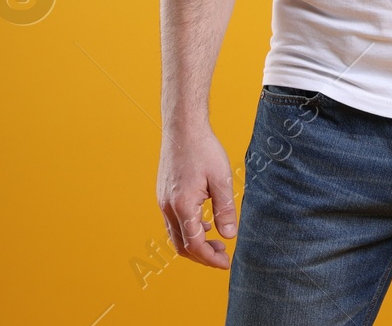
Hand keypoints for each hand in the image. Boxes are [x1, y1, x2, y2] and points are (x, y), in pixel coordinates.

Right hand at [156, 121, 237, 268]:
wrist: (183, 129)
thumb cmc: (204, 150)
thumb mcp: (221, 179)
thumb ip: (225, 209)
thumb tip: (229, 235)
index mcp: (182, 206)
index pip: (194, 245)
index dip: (210, 258)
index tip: (226, 263)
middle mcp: (168, 207)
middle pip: (182, 246)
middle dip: (202, 255)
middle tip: (224, 255)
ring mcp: (163, 202)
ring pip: (176, 235)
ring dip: (195, 244)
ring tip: (217, 242)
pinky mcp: (164, 195)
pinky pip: (173, 222)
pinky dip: (188, 230)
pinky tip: (205, 224)